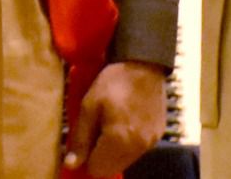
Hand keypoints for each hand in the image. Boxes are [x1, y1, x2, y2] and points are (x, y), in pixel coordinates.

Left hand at [63, 61, 165, 176]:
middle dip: (100, 157)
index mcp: (120, 140)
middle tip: (94, 133)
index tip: (82, 144)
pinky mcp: (158, 134)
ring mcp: (151, 142)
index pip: (97, 170)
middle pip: (113, 169)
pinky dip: (128, 143)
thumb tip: (71, 165)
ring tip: (109, 125)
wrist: (144, 63)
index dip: (86, 160)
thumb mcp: (89, 105)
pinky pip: (138, 150)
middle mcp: (138, 147)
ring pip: (126, 161)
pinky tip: (124, 122)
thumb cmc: (113, 82)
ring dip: (114, 151)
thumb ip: (81, 138)